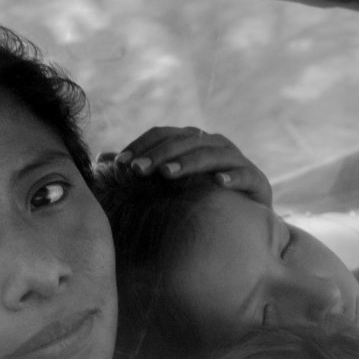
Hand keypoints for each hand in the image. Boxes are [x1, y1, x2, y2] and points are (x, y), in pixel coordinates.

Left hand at [113, 126, 272, 206]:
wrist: (245, 224)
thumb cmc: (199, 200)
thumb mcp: (168, 185)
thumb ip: (141, 169)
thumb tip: (101, 158)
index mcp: (192, 141)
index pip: (163, 133)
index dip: (141, 144)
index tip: (120, 163)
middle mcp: (215, 144)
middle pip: (185, 140)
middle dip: (159, 154)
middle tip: (137, 171)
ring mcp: (237, 161)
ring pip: (212, 154)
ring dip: (189, 162)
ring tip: (168, 174)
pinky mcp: (257, 181)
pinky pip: (245, 174)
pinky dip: (232, 177)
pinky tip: (218, 184)